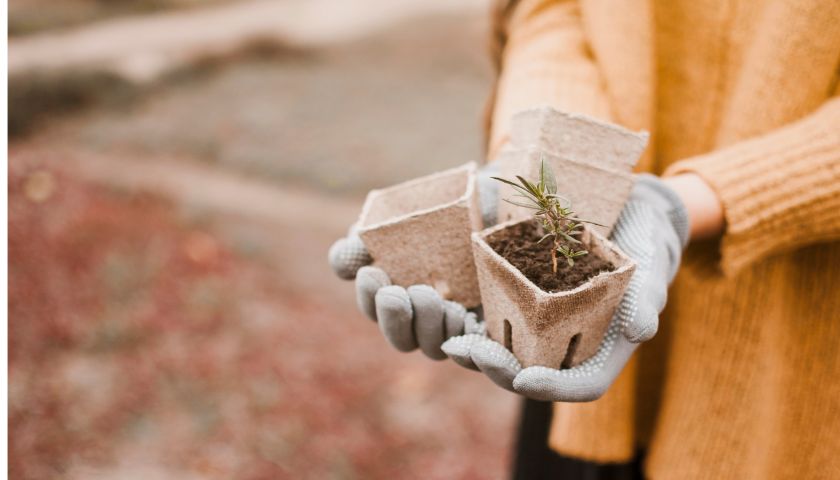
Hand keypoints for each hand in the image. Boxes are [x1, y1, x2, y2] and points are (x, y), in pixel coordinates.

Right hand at [327, 164, 499, 358]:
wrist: (509, 199)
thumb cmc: (458, 206)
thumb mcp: (411, 212)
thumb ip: (372, 235)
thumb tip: (344, 262)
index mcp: (404, 290)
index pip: (376, 308)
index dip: (369, 296)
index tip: (370, 272)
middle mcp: (430, 317)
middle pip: (402, 338)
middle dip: (396, 320)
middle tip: (400, 293)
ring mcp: (464, 328)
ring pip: (436, 348)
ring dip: (432, 328)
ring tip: (439, 299)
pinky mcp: (501, 336)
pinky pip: (485, 361)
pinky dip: (476, 358)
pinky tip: (469, 335)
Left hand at [441, 174, 689, 400]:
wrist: (628, 212)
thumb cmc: (647, 241)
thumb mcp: (653, 263)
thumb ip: (647, 297)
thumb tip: (640, 330)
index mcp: (603, 348)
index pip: (579, 384)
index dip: (552, 388)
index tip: (526, 379)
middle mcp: (567, 345)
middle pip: (531, 375)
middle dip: (499, 370)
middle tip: (473, 353)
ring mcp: (540, 327)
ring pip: (504, 355)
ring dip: (474, 355)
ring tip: (453, 344)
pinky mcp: (518, 303)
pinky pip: (491, 324)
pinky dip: (467, 324)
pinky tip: (443, 312)